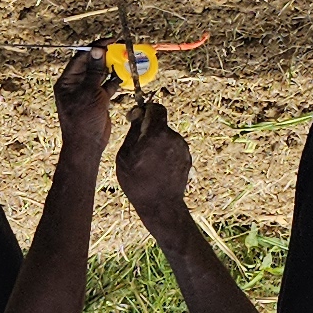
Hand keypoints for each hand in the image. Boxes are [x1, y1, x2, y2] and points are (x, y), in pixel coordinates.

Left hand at [53, 46, 116, 152]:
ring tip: (125, 58)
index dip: (95, 48)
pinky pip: (107, 85)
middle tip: (121, 47)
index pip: (80, 58)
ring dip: (112, 67)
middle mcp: (76, 84)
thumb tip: (97, 50)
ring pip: (100, 74)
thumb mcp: (89, 93)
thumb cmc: (83, 120)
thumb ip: (94, 71)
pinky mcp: (98, 99)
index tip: (110, 40)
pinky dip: (115, 80)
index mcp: (67, 81)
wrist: (88, 144)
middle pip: (91, 64)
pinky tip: (124, 74)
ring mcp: (87, 92)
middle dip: (105, 56)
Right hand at [114, 97, 192, 220]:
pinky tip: (156, 169)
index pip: (156, 108)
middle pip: (161, 124)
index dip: (146, 110)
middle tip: (137, 146)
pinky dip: (164, 154)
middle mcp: (173, 137)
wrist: (161, 205)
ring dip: (156, 143)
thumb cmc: (138, 181)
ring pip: (166, 137)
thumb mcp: (124, 155)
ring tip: (146, 163)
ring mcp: (183, 148)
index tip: (137, 118)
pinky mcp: (187, 158)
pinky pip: (173, 149)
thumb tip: (137, 114)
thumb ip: (132, 131)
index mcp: (157, 133)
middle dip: (149, 130)